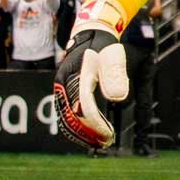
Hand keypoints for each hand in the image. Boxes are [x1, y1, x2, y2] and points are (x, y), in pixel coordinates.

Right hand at [52, 0, 129, 148]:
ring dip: (82, 134)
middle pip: (71, 118)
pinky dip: (77, 127)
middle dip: (88, 134)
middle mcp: (63, 85)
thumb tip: (118, 99)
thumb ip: (115, 75)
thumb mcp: (113, 57)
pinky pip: (66, 115)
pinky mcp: (64, 93)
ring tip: (101, 142)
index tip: (109, 136)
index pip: (84, 108)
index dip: (96, 125)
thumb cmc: (105, 47)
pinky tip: (93, 133)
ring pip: (66, 119)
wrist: (92, 35)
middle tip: (107, 143)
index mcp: (75, 77)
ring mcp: (61, 90)